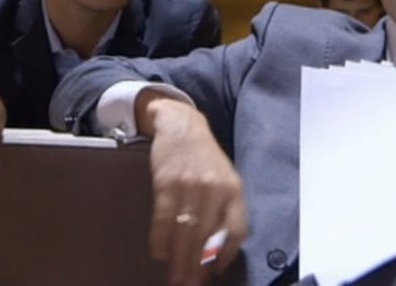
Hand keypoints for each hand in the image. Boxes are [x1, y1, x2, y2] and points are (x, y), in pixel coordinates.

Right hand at [141, 94, 246, 285]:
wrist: (180, 125)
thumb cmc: (204, 157)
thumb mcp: (224, 178)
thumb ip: (225, 209)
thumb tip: (218, 251)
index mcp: (234, 189)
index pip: (236, 230)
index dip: (227, 254)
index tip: (215, 272)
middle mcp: (214, 189)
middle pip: (207, 236)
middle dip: (197, 266)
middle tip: (188, 284)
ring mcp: (190, 185)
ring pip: (185, 231)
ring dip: (179, 259)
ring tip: (175, 277)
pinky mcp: (166, 182)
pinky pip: (163, 218)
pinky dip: (160, 238)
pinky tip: (158, 252)